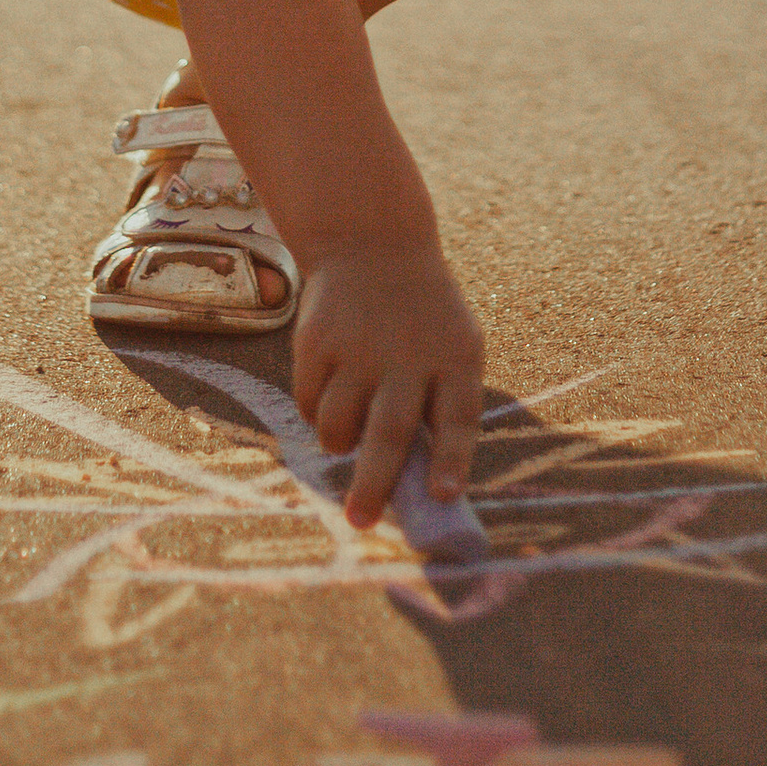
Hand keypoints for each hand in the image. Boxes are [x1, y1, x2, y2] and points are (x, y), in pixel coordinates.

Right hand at [294, 238, 484, 530]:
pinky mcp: (316, 340)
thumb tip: (425, 493)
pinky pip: (307, 402)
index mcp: (456, 357)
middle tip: (360, 521)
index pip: (459, 417)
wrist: (373, 244)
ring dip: (339, 444)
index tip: (445, 496)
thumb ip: (443, 407)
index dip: (453, 459)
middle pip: (391, 431)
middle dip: (375, 483)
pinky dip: (313, 412)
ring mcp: (358, 347)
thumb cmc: (423, 320)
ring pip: (338, 423)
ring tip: (346, 437)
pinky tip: (328, 391)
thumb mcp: (451, 347)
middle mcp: (408, 354)